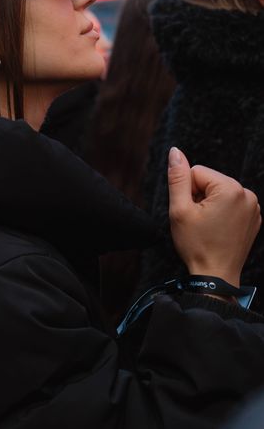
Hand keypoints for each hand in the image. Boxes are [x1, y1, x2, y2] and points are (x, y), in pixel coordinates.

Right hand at [168, 147, 260, 286]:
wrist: (216, 276)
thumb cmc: (197, 245)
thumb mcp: (180, 209)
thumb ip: (177, 177)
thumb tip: (175, 152)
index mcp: (230, 188)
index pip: (197, 172)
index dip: (187, 191)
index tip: (191, 212)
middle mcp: (247, 194)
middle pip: (209, 181)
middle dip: (199, 197)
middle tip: (198, 221)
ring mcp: (253, 207)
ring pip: (219, 192)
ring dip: (209, 205)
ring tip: (208, 226)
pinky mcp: (254, 217)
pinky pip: (230, 204)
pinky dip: (221, 213)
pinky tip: (218, 229)